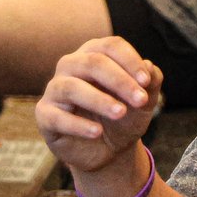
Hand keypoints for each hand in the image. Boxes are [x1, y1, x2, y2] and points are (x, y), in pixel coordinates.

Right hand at [36, 37, 162, 173]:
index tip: (146, 82)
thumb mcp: (144, 101)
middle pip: (93, 62)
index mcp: (96, 53)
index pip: (111, 46)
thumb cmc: (126, 116)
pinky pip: (56, 117)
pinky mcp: (45, 115)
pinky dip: (78, 125)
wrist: (111, 150)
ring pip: (71, 87)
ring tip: (120, 113)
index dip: (130, 61)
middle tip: (140, 100)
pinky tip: (97, 132)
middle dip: (120, 81)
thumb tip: (150, 66)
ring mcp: (55, 89)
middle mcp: (71, 65)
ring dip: (99, 100)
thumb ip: (151, 83)